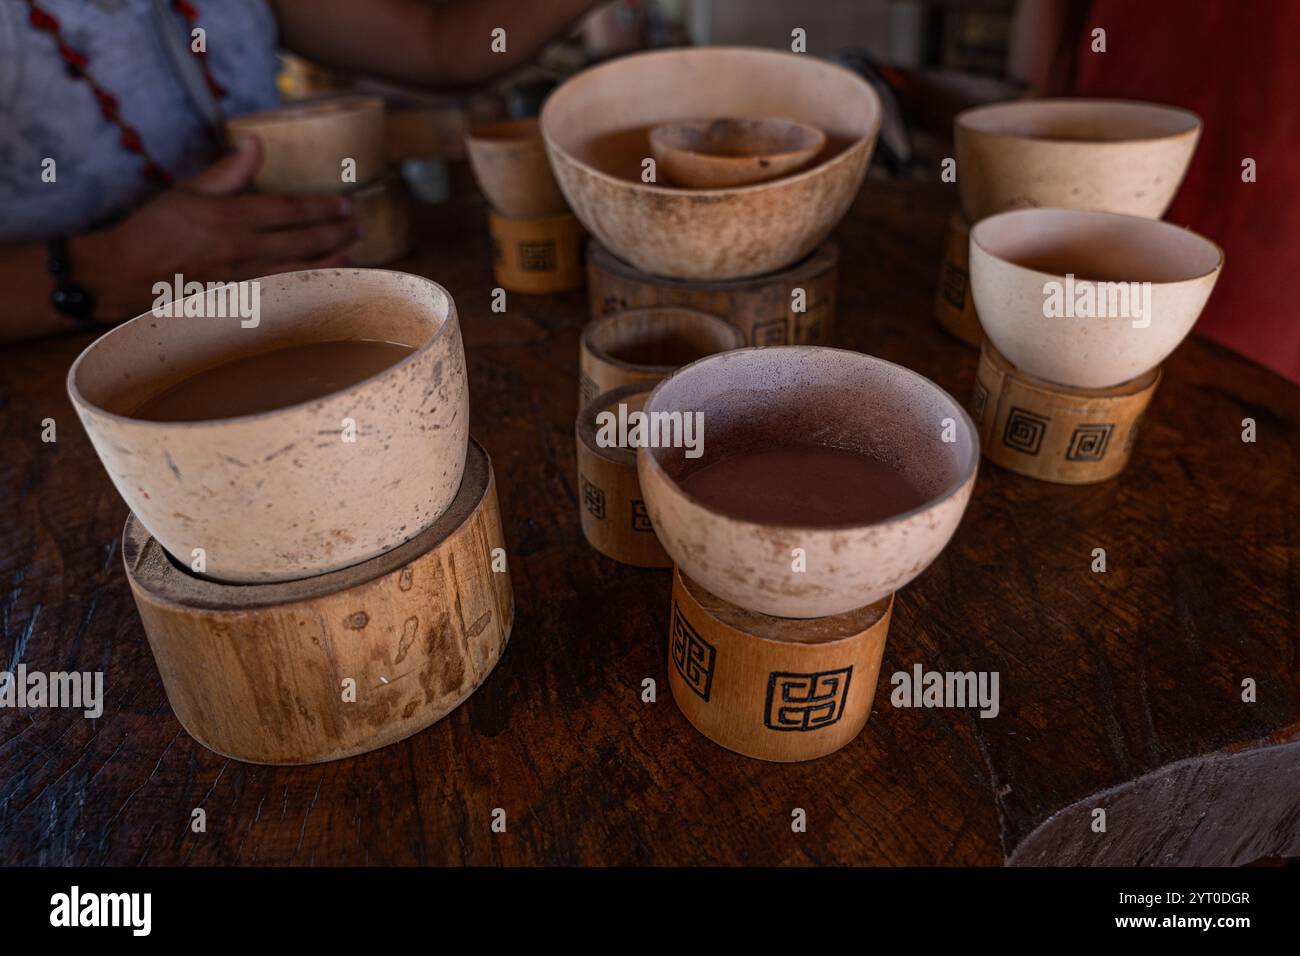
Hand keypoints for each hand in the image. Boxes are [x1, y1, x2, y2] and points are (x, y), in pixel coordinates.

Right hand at [76, 138, 359, 321]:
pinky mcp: (241, 299)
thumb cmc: (155, 228)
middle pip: (305, 240)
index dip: (323, 207)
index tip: (345, 204)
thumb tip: (256, 144)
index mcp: (233, 217)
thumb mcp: (189, 191)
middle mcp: (245, 248)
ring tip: (354, 252)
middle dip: (337, 232)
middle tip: (358, 226)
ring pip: (302, 269)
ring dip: (332, 261)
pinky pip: (285, 292)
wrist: (126, 272)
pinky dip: (309, 286)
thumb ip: (229, 170)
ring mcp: (245, 278)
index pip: (291, 210)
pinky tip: (325, 283)